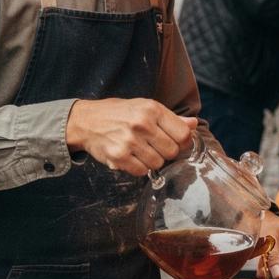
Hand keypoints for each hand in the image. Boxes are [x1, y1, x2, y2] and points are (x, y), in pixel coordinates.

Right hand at [66, 98, 196, 175]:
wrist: (85, 121)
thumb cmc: (117, 113)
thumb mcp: (144, 107)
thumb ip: (170, 118)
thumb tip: (193, 124)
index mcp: (151, 109)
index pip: (183, 133)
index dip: (183, 141)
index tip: (176, 142)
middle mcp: (142, 124)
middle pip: (173, 151)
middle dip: (166, 152)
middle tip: (154, 146)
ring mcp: (130, 141)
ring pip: (158, 163)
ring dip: (152, 161)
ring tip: (141, 151)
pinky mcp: (119, 156)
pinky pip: (141, 171)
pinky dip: (139, 168)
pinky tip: (131, 157)